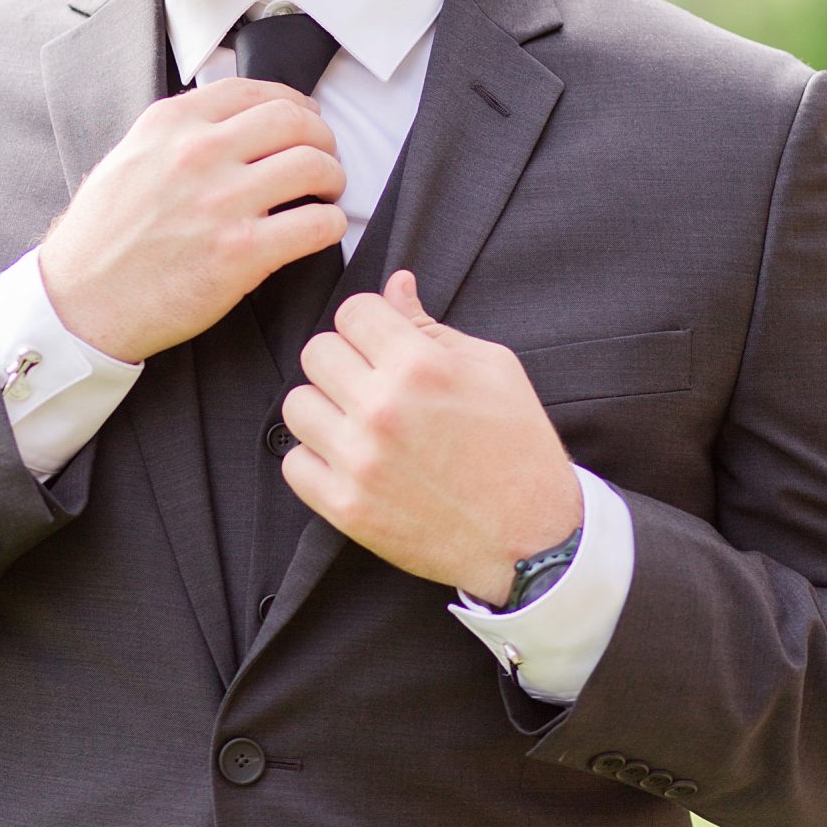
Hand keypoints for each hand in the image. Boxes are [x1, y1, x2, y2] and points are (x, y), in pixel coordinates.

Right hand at [39, 80, 346, 364]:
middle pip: (293, 121)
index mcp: (171, 123)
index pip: (254, 91)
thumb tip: (232, 124)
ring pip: (314, 165)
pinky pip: (317, 223)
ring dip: (333, 178)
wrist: (80, 302)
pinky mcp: (241, 251)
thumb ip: (178, 134)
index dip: (294, 103)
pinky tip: (321, 230)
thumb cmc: (101, 237)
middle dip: (321, 138)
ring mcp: (221, 200)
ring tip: (326, 194)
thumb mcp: (130, 157)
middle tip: (324, 158)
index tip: (305, 119)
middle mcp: (199, 152)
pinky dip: (331, 224)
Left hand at [281, 270, 581, 604]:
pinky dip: (316, 459)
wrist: (532, 540)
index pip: (352, 311)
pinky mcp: (347, 507)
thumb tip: (395, 285)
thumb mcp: (492, 368)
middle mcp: (382, 409)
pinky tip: (349, 459)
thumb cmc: (518, 446)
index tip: (382, 341)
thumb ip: (432, 325)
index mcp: (419, 366)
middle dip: (344, 358)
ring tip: (357, 421)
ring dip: (324, 407)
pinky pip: (294, 464)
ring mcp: (360, 460)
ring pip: (297, 404)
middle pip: (316, 351)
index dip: (369, 322)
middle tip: (370, 381)